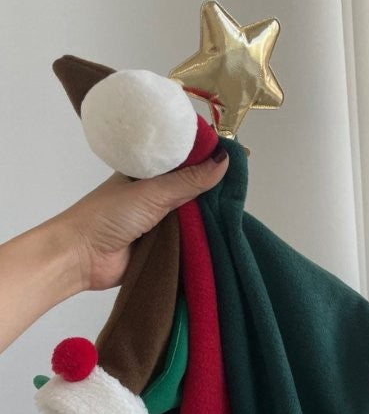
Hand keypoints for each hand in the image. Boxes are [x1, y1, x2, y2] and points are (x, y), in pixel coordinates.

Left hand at [54, 146, 228, 291]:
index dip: (208, 157)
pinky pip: (188, 239)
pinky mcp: (162, 245)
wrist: (81, 257)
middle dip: (213, 189)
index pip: (184, 160)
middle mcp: (154, 194)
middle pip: (193, 188)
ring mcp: (158, 220)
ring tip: (238, 210)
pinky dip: (201, 239)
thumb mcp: (152, 193)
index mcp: (148, 172)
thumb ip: (188, 181)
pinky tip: (222, 234)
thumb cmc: (106, 216)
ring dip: (208, 217)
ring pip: (193, 215)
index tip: (238, 156)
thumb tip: (224, 160)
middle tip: (241, 187)